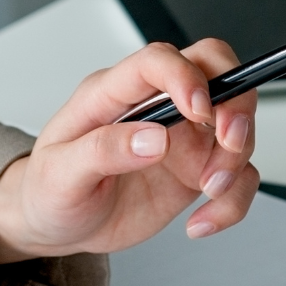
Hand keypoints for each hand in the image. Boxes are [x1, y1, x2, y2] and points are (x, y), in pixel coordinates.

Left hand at [0, 40, 259, 263]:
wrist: (55, 225)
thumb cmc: (49, 190)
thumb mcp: (60, 173)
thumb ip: (103, 151)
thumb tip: (152, 138)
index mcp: (113, 93)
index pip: (157, 60)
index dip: (185, 76)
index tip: (198, 109)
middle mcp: (154, 106)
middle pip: (214, 70)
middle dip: (235, 101)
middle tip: (229, 140)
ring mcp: (180, 137)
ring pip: (236, 123)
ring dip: (236, 159)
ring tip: (209, 192)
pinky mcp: (195, 170)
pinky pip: (237, 175)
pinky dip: (233, 201)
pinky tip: (203, 221)